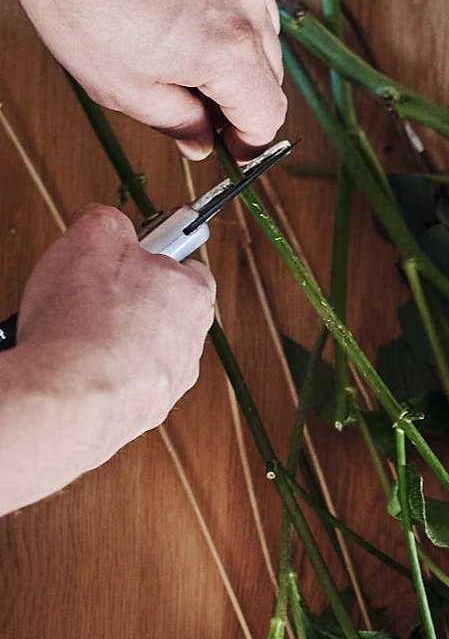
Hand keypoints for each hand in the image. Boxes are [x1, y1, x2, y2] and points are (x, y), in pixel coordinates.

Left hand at [0, 0, 286, 159]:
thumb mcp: (122, 87)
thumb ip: (176, 122)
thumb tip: (200, 138)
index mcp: (231, 52)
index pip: (268, 115)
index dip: (248, 140)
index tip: (231, 146)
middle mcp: (249, 6)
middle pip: (269, 74)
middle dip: (238, 97)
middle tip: (196, 105)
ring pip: (260, 29)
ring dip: (233, 50)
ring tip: (180, 49)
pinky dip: (223, 9)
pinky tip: (178, 8)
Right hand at [0, 205, 215, 513]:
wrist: (69, 399)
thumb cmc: (87, 321)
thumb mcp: (93, 236)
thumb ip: (107, 221)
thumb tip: (103, 221)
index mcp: (193, 298)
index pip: (187, 268)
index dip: (151, 257)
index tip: (128, 253)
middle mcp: (190, 348)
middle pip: (159, 313)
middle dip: (123, 303)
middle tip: (86, 293)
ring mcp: (165, 388)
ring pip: (136, 354)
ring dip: (106, 343)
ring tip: (68, 334)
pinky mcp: (136, 417)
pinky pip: (115, 387)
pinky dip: (93, 376)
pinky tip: (66, 367)